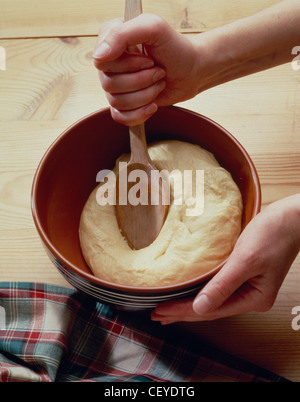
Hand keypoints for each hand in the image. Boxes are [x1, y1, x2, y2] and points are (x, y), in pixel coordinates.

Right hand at [93, 14, 202, 125]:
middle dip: (141, 81)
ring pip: (117, 102)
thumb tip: (98, 57)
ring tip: (159, 83)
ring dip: (145, 95)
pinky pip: (120, 117)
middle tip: (158, 71)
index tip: (148, 59)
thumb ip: (121, 34)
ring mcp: (115, 84)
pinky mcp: (124, 104)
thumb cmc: (174, 47)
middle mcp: (109, 62)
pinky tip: (153, 105)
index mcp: (110, 39)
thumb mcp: (153, 28)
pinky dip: (139, 114)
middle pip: (108, 84)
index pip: (101, 62)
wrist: (191, 71)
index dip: (127, 66)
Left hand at [151, 195, 299, 323]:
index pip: (211, 310)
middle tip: (157, 316)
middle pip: (210, 309)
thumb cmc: (272, 235)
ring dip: (189, 304)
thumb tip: (200, 308)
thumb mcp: (245, 260)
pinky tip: (190, 294)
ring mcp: (248, 288)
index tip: (160, 312)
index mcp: (253, 299)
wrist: (291, 219)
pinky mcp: (244, 276)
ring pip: (213, 300)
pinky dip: (200, 292)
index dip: (183, 311)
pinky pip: (217, 289)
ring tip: (168, 311)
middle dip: (182, 313)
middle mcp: (251, 298)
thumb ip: (223, 285)